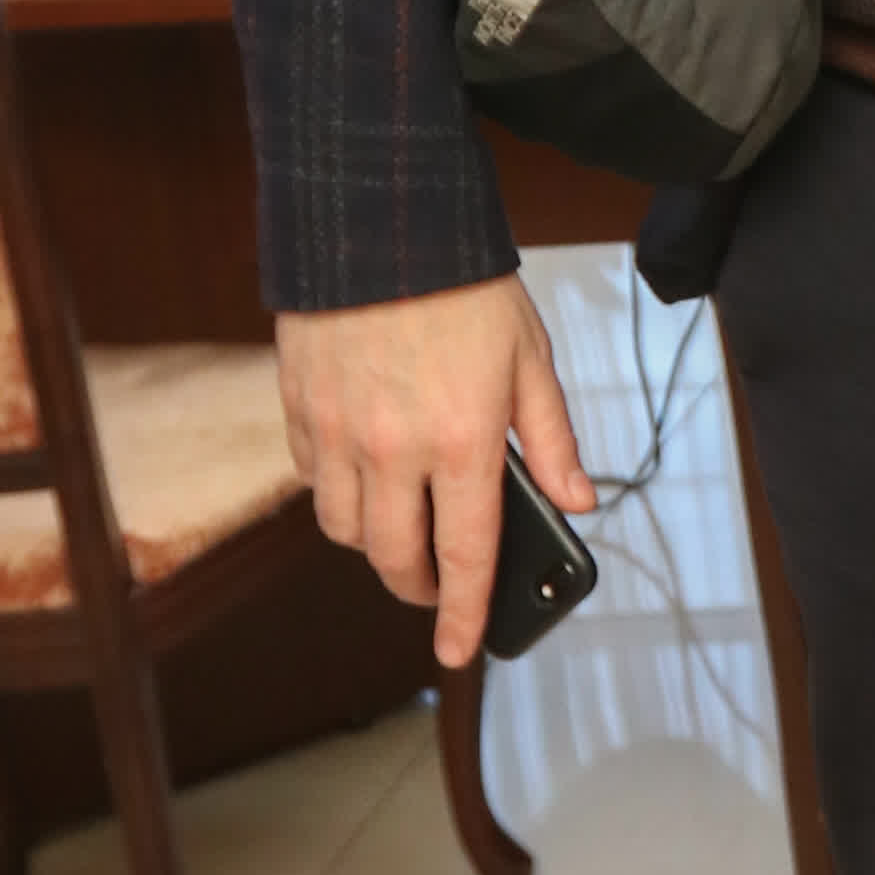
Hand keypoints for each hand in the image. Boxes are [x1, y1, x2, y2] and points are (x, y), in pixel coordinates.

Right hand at [275, 279, 589, 673]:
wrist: (382, 221)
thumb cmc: (466, 288)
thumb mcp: (530, 359)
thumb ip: (551, 440)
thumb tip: (577, 503)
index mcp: (462, 442)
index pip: (464, 556)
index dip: (463, 614)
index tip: (461, 654)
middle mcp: (392, 450)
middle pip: (393, 557)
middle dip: (416, 585)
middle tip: (436, 583)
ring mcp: (337, 432)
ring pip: (343, 528)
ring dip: (372, 541)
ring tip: (402, 522)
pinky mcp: (298, 408)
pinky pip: (311, 478)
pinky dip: (336, 490)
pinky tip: (364, 467)